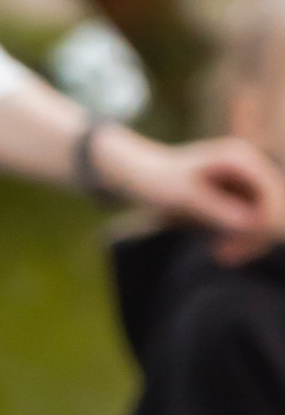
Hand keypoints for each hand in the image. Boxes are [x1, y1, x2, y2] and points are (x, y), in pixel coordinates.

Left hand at [91, 123, 284, 261]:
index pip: (271, 195)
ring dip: (250, 241)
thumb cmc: (158, 181)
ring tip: (221, 256)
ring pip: (267, 218)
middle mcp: (251, 165)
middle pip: (275, 207)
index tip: (235, 248)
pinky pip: (255, 222)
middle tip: (224, 257)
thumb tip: (249, 223)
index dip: (262, 224)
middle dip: (256, 236)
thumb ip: (216, 207)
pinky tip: (220, 251)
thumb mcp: (184, 197)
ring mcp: (249, 180)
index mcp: (241, 157)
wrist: (142, 175)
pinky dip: (242, 238)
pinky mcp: (243, 195)